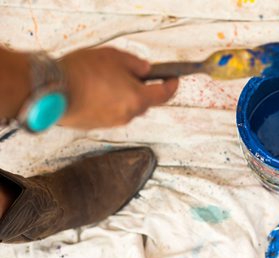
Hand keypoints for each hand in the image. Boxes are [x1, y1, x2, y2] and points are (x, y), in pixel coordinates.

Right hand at [58, 47, 177, 128]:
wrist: (52, 90)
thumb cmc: (82, 72)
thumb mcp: (114, 56)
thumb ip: (135, 64)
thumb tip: (146, 70)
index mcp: (137, 99)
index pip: (164, 95)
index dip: (172, 86)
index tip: (173, 79)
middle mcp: (128, 115)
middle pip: (144, 102)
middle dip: (141, 89)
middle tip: (130, 74)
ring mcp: (112, 123)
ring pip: (126, 108)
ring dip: (122, 96)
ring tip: (105, 80)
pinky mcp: (96, 126)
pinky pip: (109, 113)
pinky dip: (108, 103)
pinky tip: (94, 91)